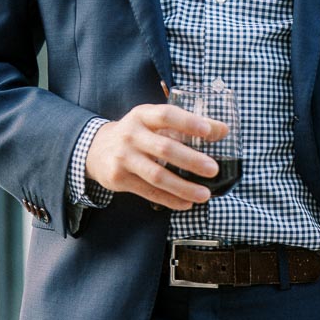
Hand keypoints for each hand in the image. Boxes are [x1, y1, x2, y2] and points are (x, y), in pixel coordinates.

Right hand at [85, 104, 228, 209]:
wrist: (96, 149)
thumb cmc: (137, 134)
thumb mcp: (156, 124)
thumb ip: (187, 126)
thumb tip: (223, 130)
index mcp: (142, 116)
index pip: (166, 115)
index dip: (187, 122)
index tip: (208, 132)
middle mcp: (131, 134)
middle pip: (165, 148)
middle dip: (191, 160)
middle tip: (213, 169)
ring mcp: (124, 157)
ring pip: (157, 175)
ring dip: (183, 187)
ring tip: (205, 194)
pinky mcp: (120, 178)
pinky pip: (149, 192)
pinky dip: (170, 200)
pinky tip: (187, 204)